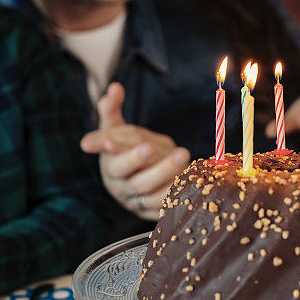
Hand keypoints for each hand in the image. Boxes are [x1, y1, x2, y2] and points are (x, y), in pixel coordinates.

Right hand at [80, 83, 190, 219]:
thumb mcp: (115, 128)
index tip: (111, 142)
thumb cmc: (124, 148)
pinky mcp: (150, 211)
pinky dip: (176, 199)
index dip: (109, 151)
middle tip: (156, 147)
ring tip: (186, 161)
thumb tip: (114, 87)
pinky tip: (190, 185)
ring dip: (169, 180)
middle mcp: (121, 186)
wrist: (132, 175)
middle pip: (136, 181)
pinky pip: (164, 209)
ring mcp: (136, 201)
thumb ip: (112, 108)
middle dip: (150, 165)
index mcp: (110, 166)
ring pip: (152, 196)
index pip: (111, 160)